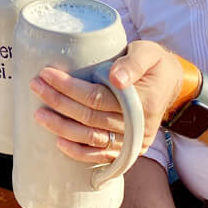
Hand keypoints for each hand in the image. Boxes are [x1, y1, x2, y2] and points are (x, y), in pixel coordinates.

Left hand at [30, 40, 183, 163]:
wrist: (172, 85)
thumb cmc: (155, 63)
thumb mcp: (149, 52)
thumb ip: (133, 63)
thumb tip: (115, 77)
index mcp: (140, 102)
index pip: (96, 97)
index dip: (69, 88)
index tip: (47, 74)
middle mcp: (136, 126)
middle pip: (88, 117)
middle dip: (58, 102)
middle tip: (35, 87)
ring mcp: (132, 141)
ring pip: (90, 137)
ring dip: (62, 128)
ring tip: (38, 115)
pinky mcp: (127, 149)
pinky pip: (101, 155)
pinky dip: (79, 152)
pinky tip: (59, 143)